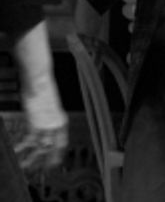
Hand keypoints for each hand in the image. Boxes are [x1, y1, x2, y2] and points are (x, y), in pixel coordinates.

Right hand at [12, 21, 67, 171]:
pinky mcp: (36, 123)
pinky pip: (29, 141)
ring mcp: (47, 124)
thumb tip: (40, 122)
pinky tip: (15, 152)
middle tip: (43, 171)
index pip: (62, 141)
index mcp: (61, 120)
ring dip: (31, 159)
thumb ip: (45, 117)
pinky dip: (21, 148)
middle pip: (54, 148)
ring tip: (24, 167)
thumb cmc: (42, 89)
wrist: (40, 79)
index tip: (55, 161)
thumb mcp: (47, 107)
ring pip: (40, 148)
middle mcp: (56, 124)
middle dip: (48, 161)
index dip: (59, 153)